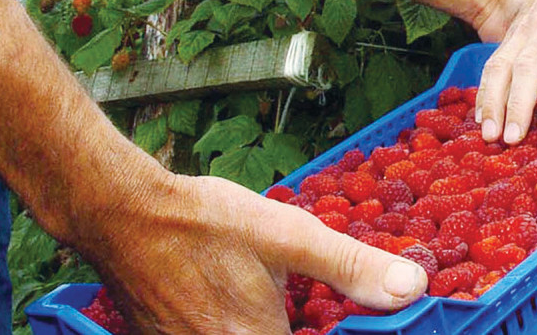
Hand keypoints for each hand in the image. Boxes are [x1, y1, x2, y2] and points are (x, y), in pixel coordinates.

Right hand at [87, 174, 426, 332]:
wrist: (124, 214)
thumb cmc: (206, 221)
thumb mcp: (290, 235)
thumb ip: (352, 267)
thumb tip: (412, 288)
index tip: (349, 322)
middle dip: (304, 327)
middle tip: (308, 306)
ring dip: (278, 326)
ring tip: (282, 304)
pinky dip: (245, 327)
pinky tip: (243, 305)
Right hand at [476, 0, 536, 144]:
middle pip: (527, 68)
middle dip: (518, 105)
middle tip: (514, 139)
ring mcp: (520, 34)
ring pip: (501, 68)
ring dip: (493, 104)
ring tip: (490, 135)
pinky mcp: (506, 40)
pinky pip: (491, 68)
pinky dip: (483, 95)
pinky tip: (480, 118)